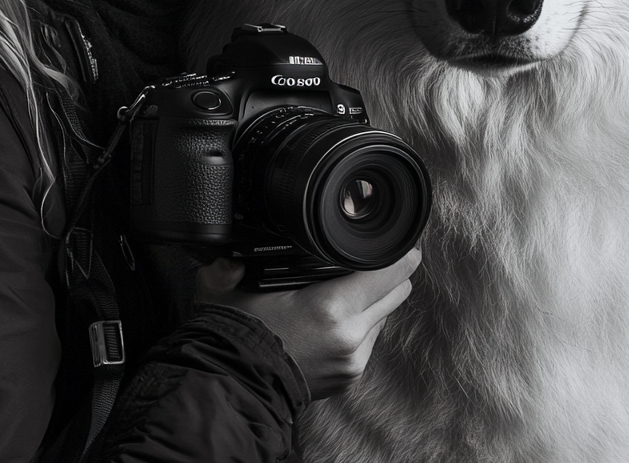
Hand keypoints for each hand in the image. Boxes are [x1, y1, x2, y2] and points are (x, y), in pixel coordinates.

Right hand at [195, 248, 421, 398]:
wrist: (232, 387)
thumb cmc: (232, 336)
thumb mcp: (226, 288)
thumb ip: (228, 262)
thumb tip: (228, 251)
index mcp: (330, 309)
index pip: (388, 274)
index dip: (399, 253)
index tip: (402, 241)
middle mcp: (350, 336)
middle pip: (397, 293)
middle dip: (390, 274)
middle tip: (378, 257)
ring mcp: (352, 360)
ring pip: (383, 315)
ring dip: (373, 300)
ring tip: (351, 286)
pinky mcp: (349, 376)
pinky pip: (369, 338)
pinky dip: (361, 323)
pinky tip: (338, 315)